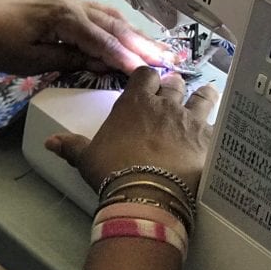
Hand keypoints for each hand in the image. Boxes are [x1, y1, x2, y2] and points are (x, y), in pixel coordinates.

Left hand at [0, 0, 177, 75]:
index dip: (128, 57)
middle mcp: (72, 6)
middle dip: (143, 44)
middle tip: (169, 60)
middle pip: (115, 26)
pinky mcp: (63, 7)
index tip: (150, 71)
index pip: (105, 41)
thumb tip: (101, 64)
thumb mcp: (31, 60)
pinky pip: (98, 16)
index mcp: (65, 18)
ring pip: (110, 19)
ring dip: (134, 35)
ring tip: (158, 50)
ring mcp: (68, 4)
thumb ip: (69, 59)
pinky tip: (128, 36)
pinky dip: (117, 28)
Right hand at [44, 67, 217, 193]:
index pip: (144, 74)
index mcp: (134, 103)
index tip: (147, 84)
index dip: (147, 78)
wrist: (147, 194)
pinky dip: (219, 125)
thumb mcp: (87, 159)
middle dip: (173, 86)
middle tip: (172, 94)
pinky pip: (218, 124)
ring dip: (203, 96)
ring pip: (203, 96)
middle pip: (174, 83)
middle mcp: (165, 104)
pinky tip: (222, 129)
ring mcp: (190, 120)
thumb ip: (72, 146)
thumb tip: (49, 141)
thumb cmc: (113, 172)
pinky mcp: (209, 139)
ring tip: (205, 97)